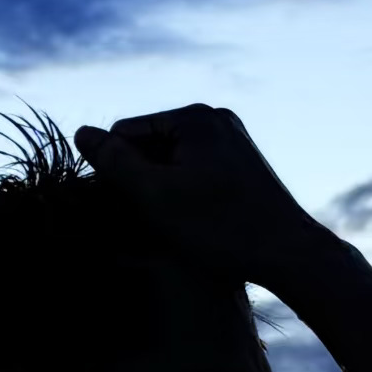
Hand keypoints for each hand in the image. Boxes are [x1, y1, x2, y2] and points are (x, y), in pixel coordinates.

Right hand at [73, 104, 319, 289]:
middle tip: (148, 225)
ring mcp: (231, 142)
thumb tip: (81, 133)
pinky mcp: (241, 166)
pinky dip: (184, 196)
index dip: (116, 174)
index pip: (125, 134)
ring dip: (160, 193)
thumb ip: (114, 162)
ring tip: (171, 229)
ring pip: (171, 164)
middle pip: (149, 147)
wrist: (291, 255)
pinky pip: (194, 174)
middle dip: (140, 183)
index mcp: (194, 117)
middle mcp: (215, 120)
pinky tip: (192, 225)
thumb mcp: (155, 196)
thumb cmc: (221, 228)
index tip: (128, 211)